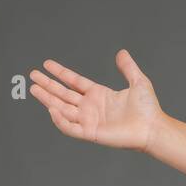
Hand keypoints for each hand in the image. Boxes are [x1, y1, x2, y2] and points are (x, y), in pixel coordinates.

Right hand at [29, 49, 164, 151]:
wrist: (153, 128)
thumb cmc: (148, 108)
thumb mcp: (138, 82)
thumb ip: (128, 67)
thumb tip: (122, 52)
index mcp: (99, 94)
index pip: (74, 82)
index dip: (60, 73)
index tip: (47, 64)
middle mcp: (91, 107)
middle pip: (64, 94)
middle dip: (48, 85)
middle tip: (33, 75)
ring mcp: (89, 120)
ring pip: (62, 108)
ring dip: (47, 99)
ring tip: (34, 88)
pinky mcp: (91, 133)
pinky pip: (70, 127)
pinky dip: (60, 119)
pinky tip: (52, 108)